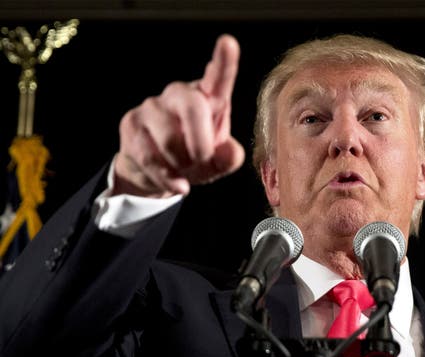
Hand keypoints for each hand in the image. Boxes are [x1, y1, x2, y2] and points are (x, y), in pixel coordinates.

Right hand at [114, 34, 244, 197]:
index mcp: (209, 98)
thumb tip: (230, 151)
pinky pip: (150, 156)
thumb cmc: (195, 158)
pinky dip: (167, 177)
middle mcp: (180, 94)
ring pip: (170, 139)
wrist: (159, 174)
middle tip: (202, 160)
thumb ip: (230, 158)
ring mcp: (153, 106)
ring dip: (182, 164)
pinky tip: (176, 183)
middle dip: (201, 144)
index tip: (228, 43)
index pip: (218, 76)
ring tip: (185, 168)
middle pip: (192, 106)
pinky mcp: (131, 124)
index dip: (224, 61)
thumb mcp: (218, 162)